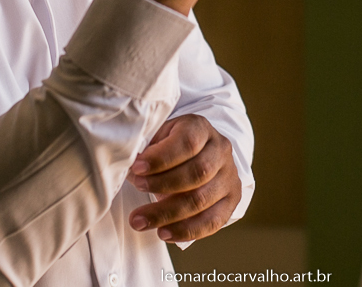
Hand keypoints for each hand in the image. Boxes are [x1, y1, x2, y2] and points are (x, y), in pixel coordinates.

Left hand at [127, 114, 241, 241]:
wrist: (200, 153)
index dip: (161, 158)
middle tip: (137, 192)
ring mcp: (229, 176)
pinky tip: (164, 233)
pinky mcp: (232, 200)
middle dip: (162, 186)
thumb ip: (146, 149)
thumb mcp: (159, 135)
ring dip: (167, 214)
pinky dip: (186, 231)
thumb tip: (130, 168)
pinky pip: (213, 221)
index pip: (187, 142)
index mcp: (201, 128)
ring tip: (140, 221)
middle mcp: (220, 150)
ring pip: (202, 200)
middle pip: (197, 172)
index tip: (136, 169)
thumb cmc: (171, 146)